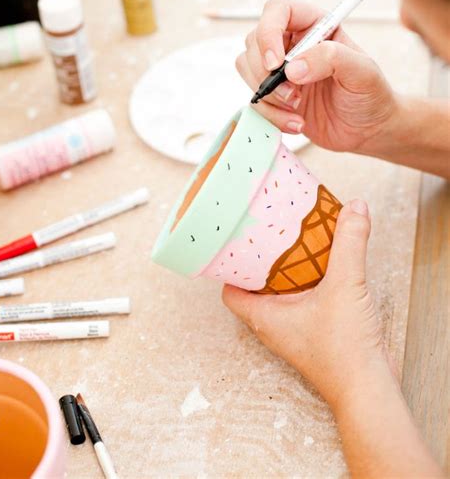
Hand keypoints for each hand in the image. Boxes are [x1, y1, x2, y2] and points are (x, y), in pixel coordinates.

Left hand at [223, 199, 392, 410]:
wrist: (368, 389)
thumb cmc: (344, 351)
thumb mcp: (345, 285)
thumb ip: (350, 244)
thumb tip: (354, 207)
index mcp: (263, 317)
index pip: (229, 291)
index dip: (227, 267)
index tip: (236, 241)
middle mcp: (273, 325)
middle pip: (253, 288)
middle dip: (258, 262)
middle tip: (266, 233)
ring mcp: (293, 331)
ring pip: (278, 295)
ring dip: (284, 271)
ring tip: (292, 243)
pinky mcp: (313, 334)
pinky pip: (300, 302)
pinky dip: (305, 282)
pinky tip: (321, 266)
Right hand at [236, 0, 397, 153]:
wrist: (368, 130)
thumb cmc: (371, 94)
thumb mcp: (363, 72)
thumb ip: (331, 59)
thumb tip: (293, 68)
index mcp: (314, 26)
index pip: (278, 10)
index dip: (269, 32)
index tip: (276, 63)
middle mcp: (292, 43)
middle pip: (254, 41)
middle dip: (267, 73)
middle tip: (292, 94)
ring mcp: (280, 70)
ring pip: (247, 68)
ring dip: (268, 95)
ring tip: (297, 107)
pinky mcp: (274, 95)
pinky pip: (255, 99)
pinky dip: (271, 115)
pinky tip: (296, 122)